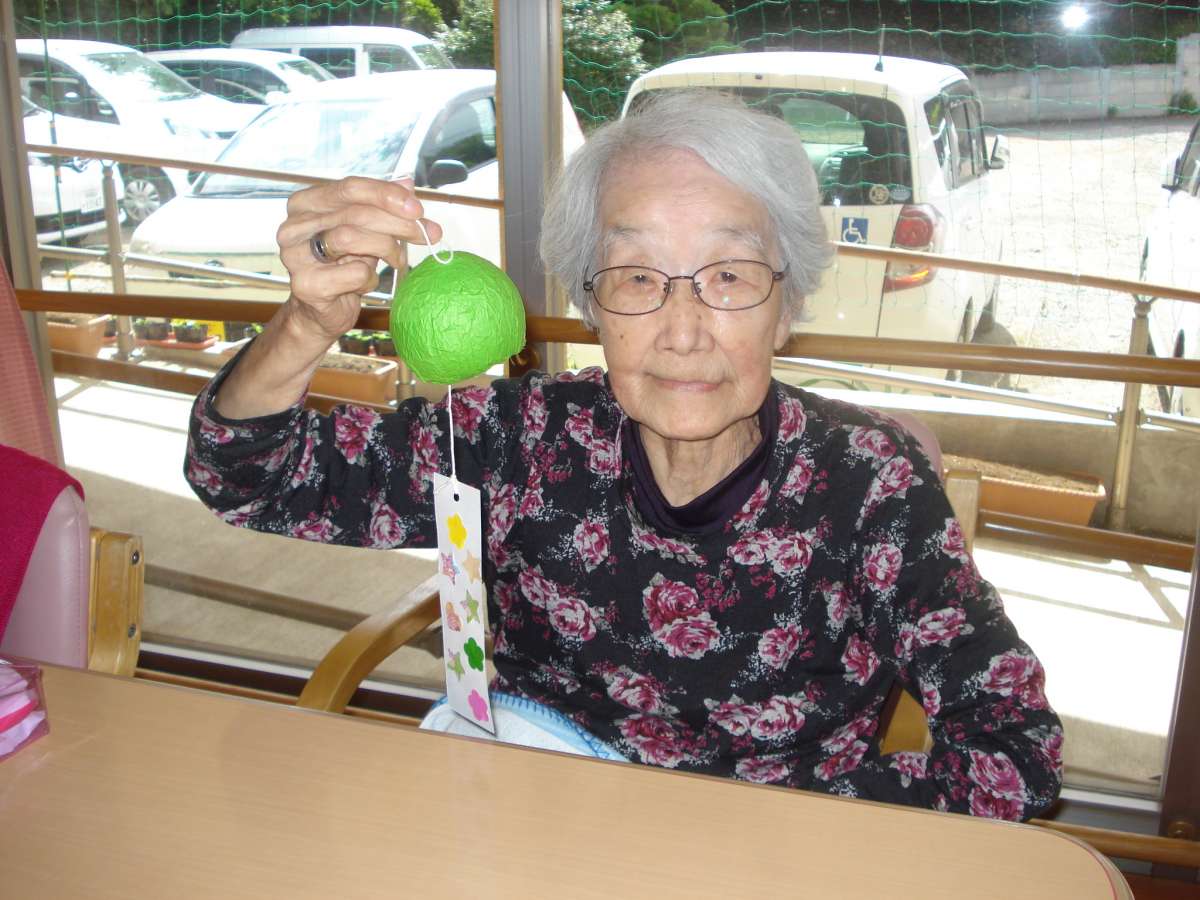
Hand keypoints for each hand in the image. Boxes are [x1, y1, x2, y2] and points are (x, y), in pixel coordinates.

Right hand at [276, 176, 443, 341]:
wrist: (320, 312)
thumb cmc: (342, 266)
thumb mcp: (365, 231)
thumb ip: (383, 206)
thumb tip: (408, 182)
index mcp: (305, 204)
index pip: (350, 188)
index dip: (387, 195)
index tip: (418, 208)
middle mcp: (293, 226)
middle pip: (355, 213)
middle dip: (398, 223)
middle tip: (427, 234)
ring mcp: (295, 256)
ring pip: (352, 238)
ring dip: (387, 248)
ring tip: (398, 260)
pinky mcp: (306, 285)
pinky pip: (354, 273)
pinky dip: (370, 278)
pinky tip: (366, 283)